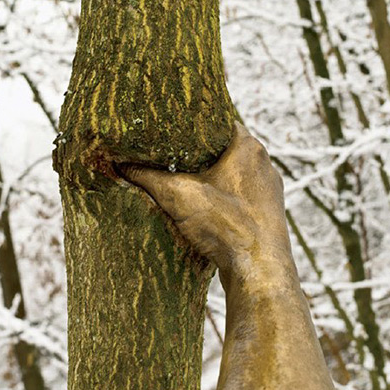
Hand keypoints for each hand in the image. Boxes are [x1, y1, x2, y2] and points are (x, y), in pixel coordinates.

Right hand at [121, 122, 288, 284]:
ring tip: (184, 180)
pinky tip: (204, 207)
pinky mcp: (267, 212)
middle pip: (224, 147)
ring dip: (211, 176)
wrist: (260, 270)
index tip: (171, 128)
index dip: (192, 123)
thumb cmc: (227, 226)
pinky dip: (222, 196)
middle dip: (198, 152)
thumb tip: (120, 165)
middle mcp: (262, 163)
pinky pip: (240, 194)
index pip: (217, 120)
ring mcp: (268, 188)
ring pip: (233, 172)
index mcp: (247, 146)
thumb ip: (147, 177)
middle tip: (171, 154)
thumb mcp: (177, 195)